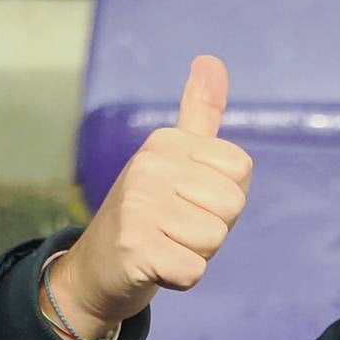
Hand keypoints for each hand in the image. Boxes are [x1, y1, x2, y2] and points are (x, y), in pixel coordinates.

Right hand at [46, 54, 253, 339]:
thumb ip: (199, 113)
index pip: (241, 168)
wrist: (97, 268)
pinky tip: (154, 267)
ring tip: (163, 244)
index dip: (224, 195)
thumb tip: (212, 60)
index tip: (189, 200)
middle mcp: (149, 165)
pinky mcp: (135, 248)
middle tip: (175, 228)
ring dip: (194, 253)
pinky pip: (194, 272)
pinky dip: (180, 279)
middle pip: (231, 206)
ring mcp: (138, 206)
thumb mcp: (173, 158)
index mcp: (165, 141)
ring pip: (214, 240)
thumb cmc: (150, 214)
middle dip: (212, 228)